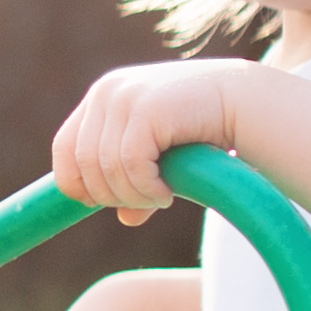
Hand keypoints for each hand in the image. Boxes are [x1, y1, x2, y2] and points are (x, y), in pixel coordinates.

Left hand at [48, 60, 247, 226]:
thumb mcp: (162, 156)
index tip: (99, 203)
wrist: (246, 103)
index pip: (64, 148)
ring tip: (160, 198)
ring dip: (133, 195)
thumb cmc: (205, 130)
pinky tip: (166, 193)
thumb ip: (138, 181)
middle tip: (144, 202)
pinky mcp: (146, 109)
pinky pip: (129, 165)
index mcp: (102, 96)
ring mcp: (124, 97)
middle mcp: (107, 92)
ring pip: (106, 168)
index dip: (75, 183)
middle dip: (110, 194)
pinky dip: (146, 188)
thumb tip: (125, 219)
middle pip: (83, 163)